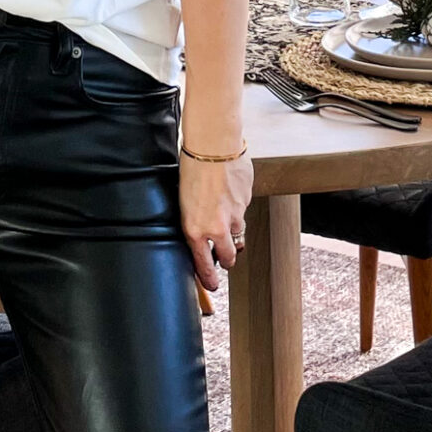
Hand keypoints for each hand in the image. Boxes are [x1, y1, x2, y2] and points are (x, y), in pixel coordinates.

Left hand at [179, 150, 253, 291]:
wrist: (213, 146)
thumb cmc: (191, 169)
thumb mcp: (184, 201)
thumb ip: (195, 220)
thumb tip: (201, 230)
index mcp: (195, 229)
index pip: (203, 264)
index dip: (209, 278)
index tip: (213, 286)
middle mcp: (217, 227)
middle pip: (228, 256)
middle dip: (227, 260)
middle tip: (225, 260)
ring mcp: (235, 215)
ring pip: (238, 233)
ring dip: (234, 233)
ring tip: (228, 225)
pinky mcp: (247, 201)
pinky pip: (243, 209)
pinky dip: (237, 206)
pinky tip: (229, 191)